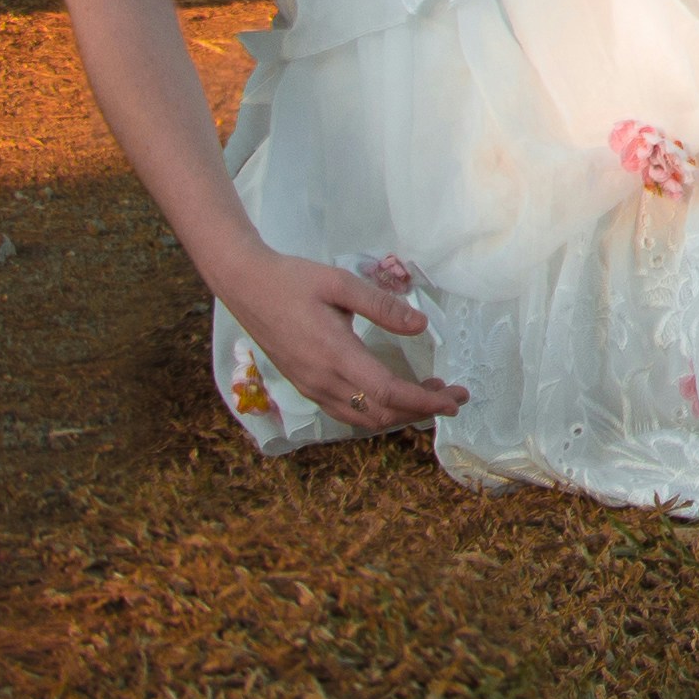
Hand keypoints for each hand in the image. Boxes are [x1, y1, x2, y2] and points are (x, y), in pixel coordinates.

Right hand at [208, 238, 463, 428]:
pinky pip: (345, 412)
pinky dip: (375, 412)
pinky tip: (390, 397)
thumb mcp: (340, 283)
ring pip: (362, 418)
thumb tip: (421, 325)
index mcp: (335, 355)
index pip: (388, 394)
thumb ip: (382, 306)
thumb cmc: (292, 280)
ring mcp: (311, 387)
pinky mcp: (304, 385)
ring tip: (427, 394)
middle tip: (451, 396)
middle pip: (380, 413)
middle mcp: (323, 380)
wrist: (245, 285)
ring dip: (399, 414)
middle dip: (421, 410)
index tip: (453, 400)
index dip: (425, 401)